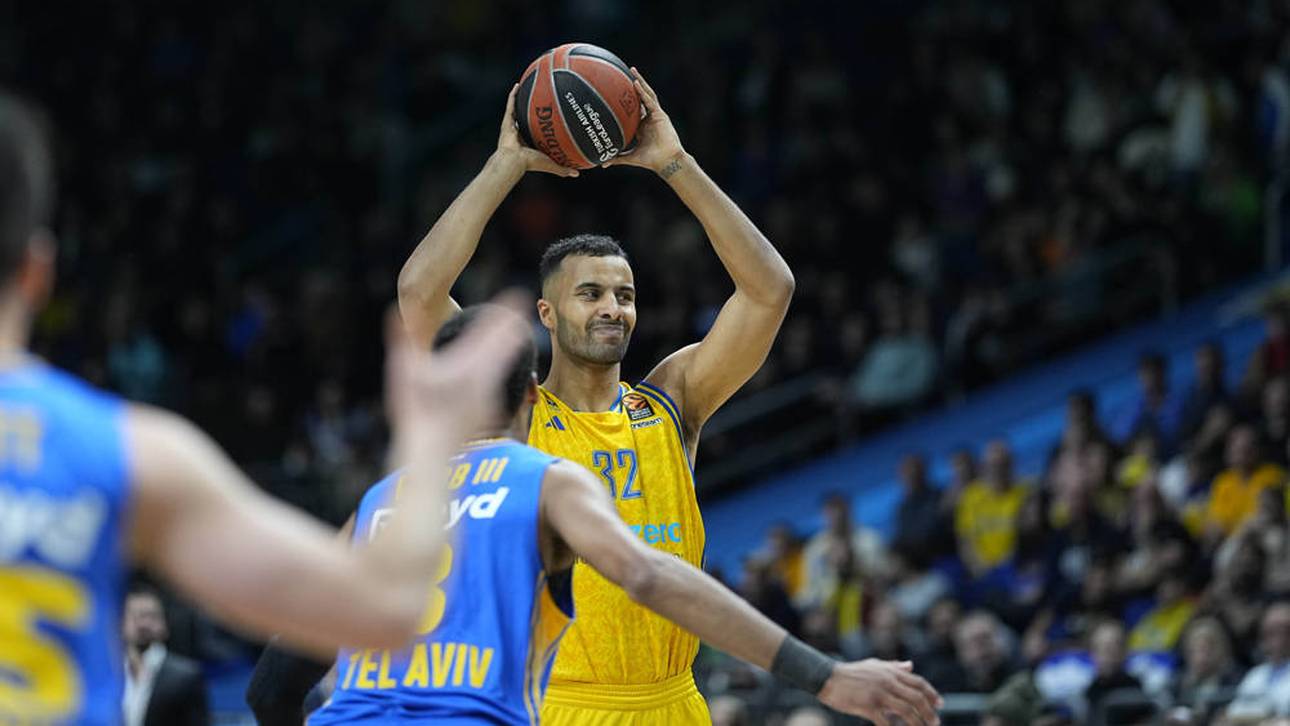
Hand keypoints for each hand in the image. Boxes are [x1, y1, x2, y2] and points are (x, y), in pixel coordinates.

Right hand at [384, 291, 531, 456]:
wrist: (434, 451)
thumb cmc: (418, 410)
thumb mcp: (404, 370)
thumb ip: (403, 339)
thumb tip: (394, 312)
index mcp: (470, 362)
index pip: (495, 329)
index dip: (507, 310)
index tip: (520, 295)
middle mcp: (487, 377)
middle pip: (507, 345)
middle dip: (512, 327)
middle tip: (520, 313)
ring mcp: (490, 396)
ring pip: (504, 366)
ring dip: (506, 350)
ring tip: (511, 337)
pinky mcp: (489, 413)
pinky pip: (497, 385)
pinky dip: (497, 372)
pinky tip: (492, 376)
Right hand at [495, 84, 578, 177]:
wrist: (514, 161)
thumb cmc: (530, 163)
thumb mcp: (550, 164)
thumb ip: (563, 169)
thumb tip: (577, 174)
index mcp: (528, 142)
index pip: (535, 131)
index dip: (540, 125)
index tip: (547, 118)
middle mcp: (519, 133)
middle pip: (525, 118)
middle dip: (530, 110)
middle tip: (539, 100)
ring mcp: (512, 126)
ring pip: (517, 109)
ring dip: (520, 99)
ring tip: (526, 87)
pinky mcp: (506, 121)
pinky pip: (510, 104)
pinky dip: (513, 95)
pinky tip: (517, 85)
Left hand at [604, 68, 685, 175]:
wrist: (665, 162)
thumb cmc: (650, 161)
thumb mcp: (630, 157)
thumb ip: (617, 158)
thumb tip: (602, 163)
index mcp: (642, 126)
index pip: (633, 109)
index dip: (626, 100)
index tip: (616, 91)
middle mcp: (649, 118)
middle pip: (640, 98)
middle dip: (634, 85)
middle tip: (624, 73)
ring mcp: (655, 115)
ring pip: (647, 94)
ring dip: (640, 82)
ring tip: (632, 70)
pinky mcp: (660, 114)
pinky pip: (650, 100)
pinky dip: (643, 91)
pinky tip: (635, 82)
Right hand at [817, 659, 941, 725]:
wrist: (828, 677)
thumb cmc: (852, 672)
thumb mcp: (875, 665)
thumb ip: (894, 666)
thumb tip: (911, 666)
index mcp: (891, 671)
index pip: (919, 683)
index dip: (932, 694)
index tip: (940, 705)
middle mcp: (888, 681)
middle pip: (917, 698)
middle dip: (929, 712)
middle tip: (935, 723)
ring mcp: (878, 693)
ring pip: (906, 711)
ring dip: (918, 723)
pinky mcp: (868, 705)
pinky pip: (886, 721)